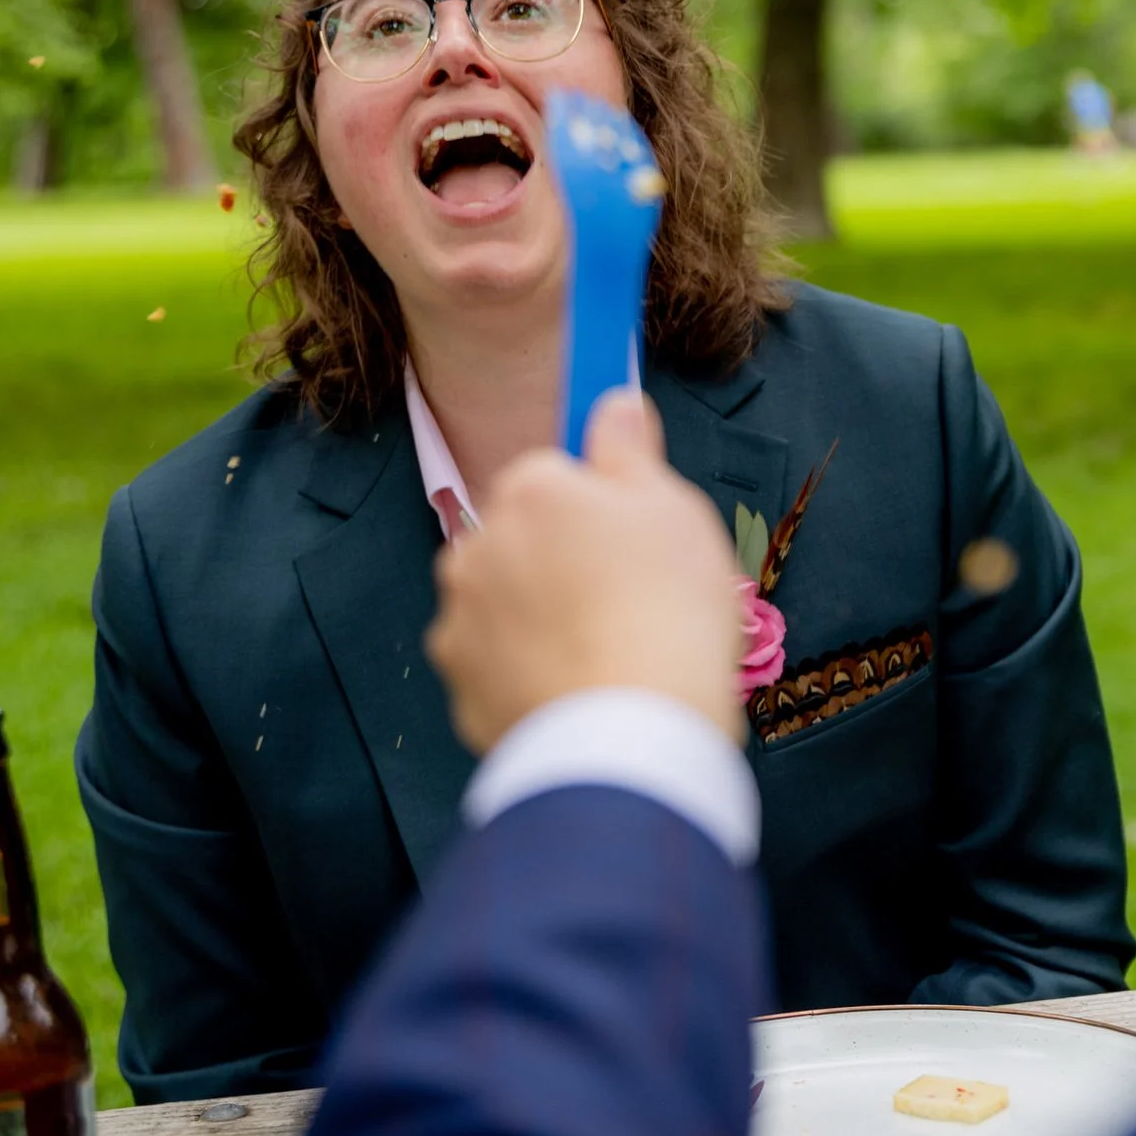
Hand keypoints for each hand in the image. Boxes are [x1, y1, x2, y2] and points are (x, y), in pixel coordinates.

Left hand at [426, 388, 745, 754]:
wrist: (632, 732)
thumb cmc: (663, 609)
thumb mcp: (673, 507)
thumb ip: (630, 449)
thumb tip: (613, 403)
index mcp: (531, 491)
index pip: (553, 473)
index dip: (596, 501)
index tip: (624, 522)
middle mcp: (478, 548)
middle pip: (522, 538)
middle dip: (563, 558)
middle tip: (631, 593)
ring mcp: (462, 623)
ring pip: (504, 603)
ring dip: (540, 616)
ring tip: (609, 648)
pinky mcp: (463, 690)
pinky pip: (499, 668)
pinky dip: (530, 674)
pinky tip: (582, 686)